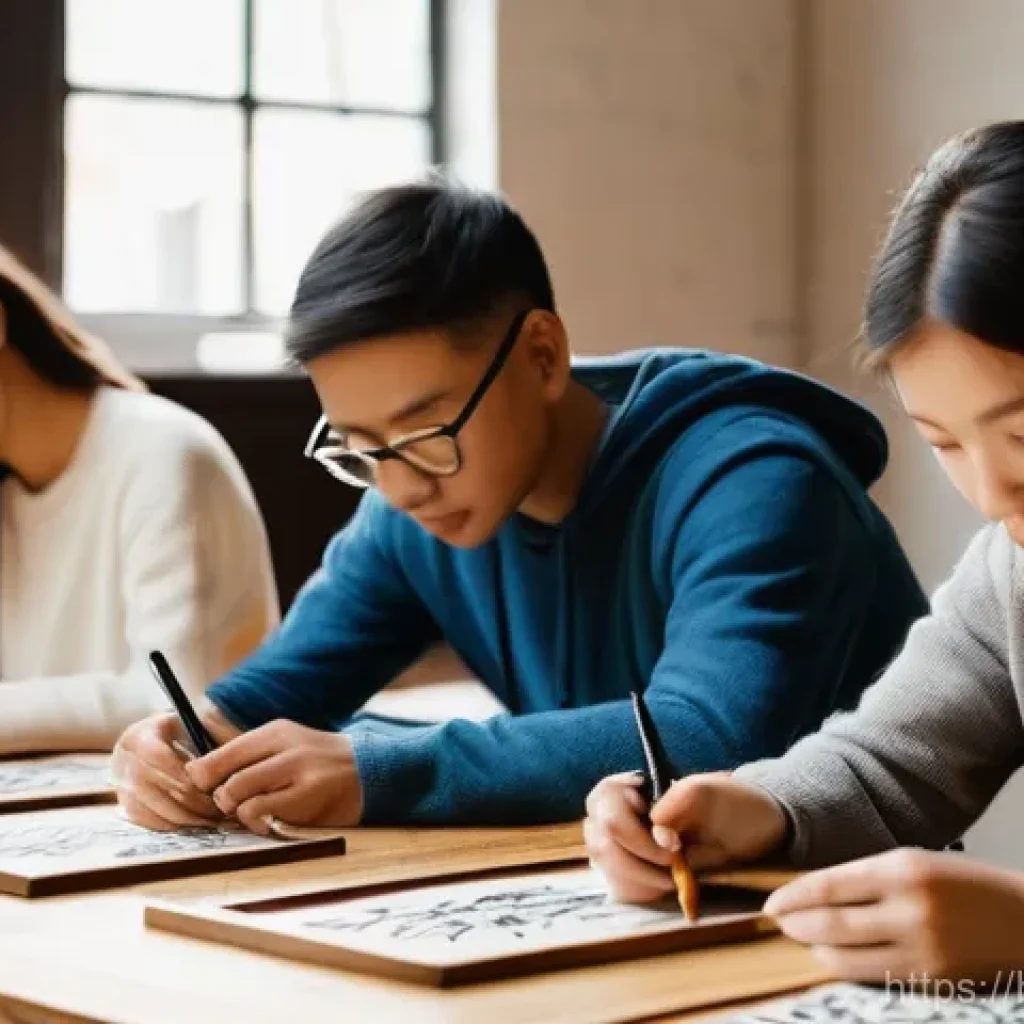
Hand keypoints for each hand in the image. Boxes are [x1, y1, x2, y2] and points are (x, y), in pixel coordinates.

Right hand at [113, 708, 235, 829]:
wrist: (154, 741)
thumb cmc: (183, 731)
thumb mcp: (192, 723)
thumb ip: (207, 732)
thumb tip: (225, 754)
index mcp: (138, 737)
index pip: (158, 758)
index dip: (187, 775)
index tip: (215, 785)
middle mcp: (122, 763)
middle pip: (158, 789)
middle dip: (194, 802)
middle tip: (222, 808)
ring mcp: (121, 788)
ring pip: (155, 811)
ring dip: (188, 819)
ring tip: (215, 818)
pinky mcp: (126, 808)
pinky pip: (151, 823)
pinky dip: (177, 826)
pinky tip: (199, 822)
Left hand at [184, 719, 363, 835]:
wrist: (372, 772)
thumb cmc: (320, 766)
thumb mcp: (288, 748)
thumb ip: (250, 758)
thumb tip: (197, 774)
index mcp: (275, 731)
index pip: (220, 752)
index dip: (201, 776)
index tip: (205, 790)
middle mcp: (284, 744)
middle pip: (221, 773)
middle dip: (217, 796)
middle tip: (230, 805)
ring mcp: (297, 768)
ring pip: (235, 791)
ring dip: (235, 810)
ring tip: (252, 813)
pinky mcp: (306, 794)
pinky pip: (258, 810)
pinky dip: (254, 821)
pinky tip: (268, 822)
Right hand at [585, 771, 787, 903]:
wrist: (749, 826)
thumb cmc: (726, 800)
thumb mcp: (707, 789)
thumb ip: (677, 801)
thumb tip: (657, 832)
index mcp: (625, 787)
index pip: (610, 815)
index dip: (639, 838)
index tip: (676, 848)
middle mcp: (610, 814)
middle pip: (602, 846)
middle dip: (640, 865)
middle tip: (677, 867)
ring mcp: (615, 842)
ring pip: (606, 870)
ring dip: (641, 881)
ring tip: (673, 879)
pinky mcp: (626, 868)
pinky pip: (618, 887)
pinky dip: (641, 893)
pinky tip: (664, 887)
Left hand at [763, 849, 1023, 982]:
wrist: (1022, 918)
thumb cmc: (960, 884)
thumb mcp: (911, 863)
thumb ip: (864, 878)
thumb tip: (812, 893)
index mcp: (900, 869)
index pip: (828, 885)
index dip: (792, 897)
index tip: (770, 903)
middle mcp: (909, 908)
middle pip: (831, 924)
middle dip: (796, 925)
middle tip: (778, 923)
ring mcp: (922, 948)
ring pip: (847, 958)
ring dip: (816, 950)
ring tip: (804, 940)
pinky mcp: (932, 979)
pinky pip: (874, 976)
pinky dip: (847, 968)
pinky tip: (835, 958)